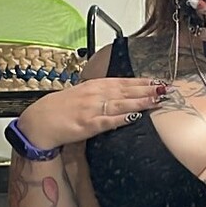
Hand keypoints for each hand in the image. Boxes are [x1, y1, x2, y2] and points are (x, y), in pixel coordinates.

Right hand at [16, 76, 166, 149]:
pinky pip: (108, 121)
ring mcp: (91, 109)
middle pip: (126, 91)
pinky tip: (134, 118)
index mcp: (94, 85)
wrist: (39, 121)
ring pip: (121, 104)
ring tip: (157, 100)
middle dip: (147, 90)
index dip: (142, 82)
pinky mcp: (87, 125)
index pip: (123, 82)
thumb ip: (100, 93)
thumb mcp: (82, 94)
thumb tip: (120, 94)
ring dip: (140, 102)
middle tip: (166, 89)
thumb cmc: (60, 109)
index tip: (158, 81)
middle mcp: (95, 94)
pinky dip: (121, 119)